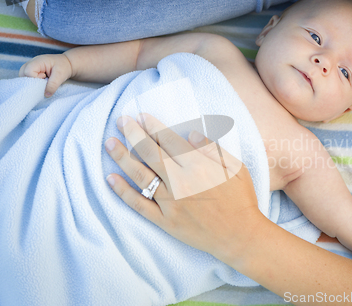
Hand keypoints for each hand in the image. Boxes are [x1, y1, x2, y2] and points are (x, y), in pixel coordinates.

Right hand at [18, 54, 72, 97]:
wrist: (67, 63)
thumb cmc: (63, 67)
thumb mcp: (60, 75)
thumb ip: (53, 85)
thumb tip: (46, 95)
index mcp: (37, 61)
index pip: (28, 72)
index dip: (35, 78)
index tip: (45, 78)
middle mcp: (31, 63)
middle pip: (22, 74)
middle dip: (32, 81)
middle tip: (44, 80)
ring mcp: (30, 67)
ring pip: (23, 77)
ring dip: (32, 82)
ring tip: (44, 80)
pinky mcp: (32, 71)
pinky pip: (27, 78)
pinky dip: (33, 82)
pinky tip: (42, 81)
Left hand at [104, 113, 265, 261]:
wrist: (240, 236)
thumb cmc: (241, 200)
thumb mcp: (236, 169)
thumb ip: (213, 150)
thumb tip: (191, 134)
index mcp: (198, 167)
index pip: (170, 141)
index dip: (154, 126)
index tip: (142, 116)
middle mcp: (181, 182)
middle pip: (151, 153)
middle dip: (134, 134)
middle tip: (121, 121)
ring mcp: (171, 203)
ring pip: (141, 176)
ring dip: (123, 157)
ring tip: (109, 143)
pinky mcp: (165, 221)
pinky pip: (139, 205)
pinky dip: (123, 192)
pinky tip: (110, 179)